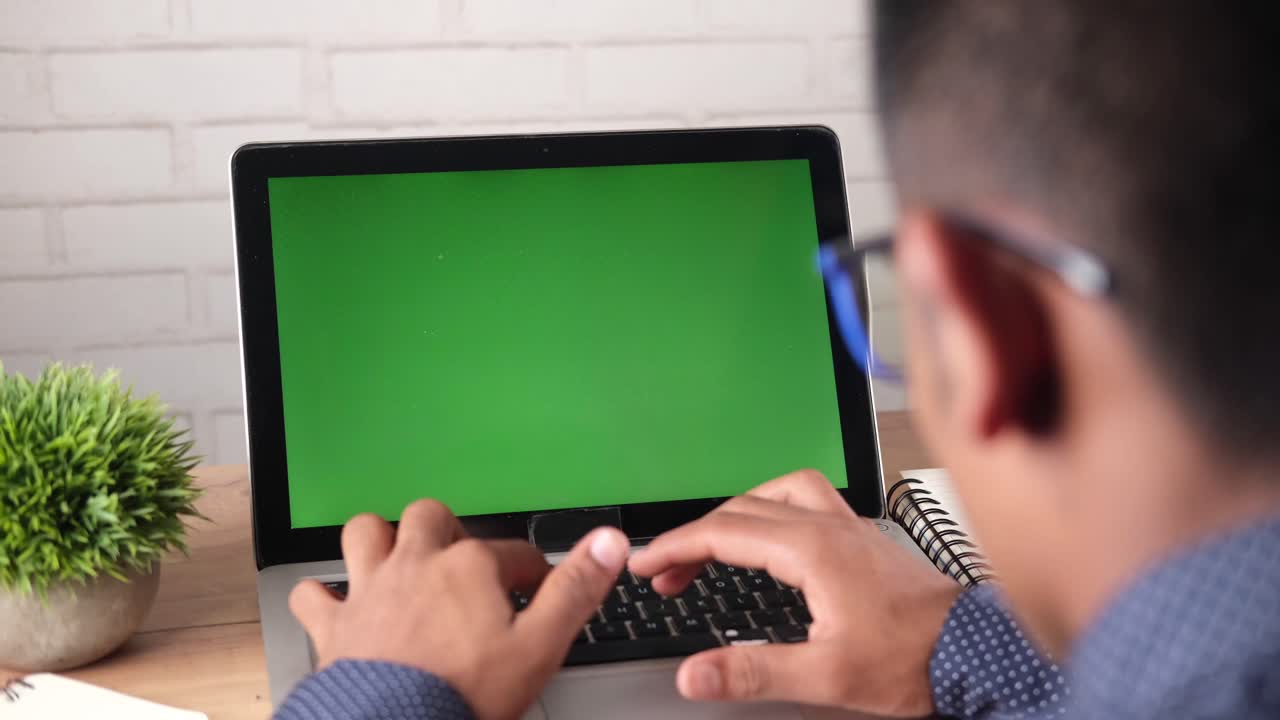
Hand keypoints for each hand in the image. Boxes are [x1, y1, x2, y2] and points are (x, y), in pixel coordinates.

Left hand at [289, 499, 630, 719]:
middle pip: (430, 517)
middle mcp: (416, 565)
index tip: (535, 593)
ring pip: (366, 533)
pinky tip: (333, 604)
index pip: (512, 552)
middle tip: (459, 558)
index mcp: (469, 566)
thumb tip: (609, 543)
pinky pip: (314, 594)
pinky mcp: (335, 625)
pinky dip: (321, 596)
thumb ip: (575, 590)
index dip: (530, 571)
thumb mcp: (540, 645)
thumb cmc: (464, 694)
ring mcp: (371, 590)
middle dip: (446, 531)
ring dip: (379, 540)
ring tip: (396, 558)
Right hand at [629, 470, 960, 716]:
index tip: (645, 565)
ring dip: (736, 512)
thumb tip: (694, 673)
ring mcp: (849, 527)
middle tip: (667, 574)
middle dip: (696, 536)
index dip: (675, 547)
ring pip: (777, 492)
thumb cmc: (913, 659)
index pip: (724, 532)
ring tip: (713, 545)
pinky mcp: (864, 539)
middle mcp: (829, 526)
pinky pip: (806, 501)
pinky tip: (773, 540)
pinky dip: (771, 511)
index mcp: (812, 549)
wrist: (976, 651)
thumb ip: (753, 671)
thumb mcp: (825, 675)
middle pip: (742, 508)